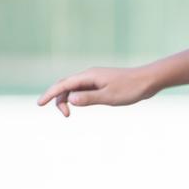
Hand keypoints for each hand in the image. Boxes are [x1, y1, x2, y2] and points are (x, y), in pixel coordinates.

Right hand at [37, 66, 154, 117]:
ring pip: (74, 88)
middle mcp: (90, 75)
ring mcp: (96, 79)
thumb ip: (89, 98)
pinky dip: (77, 97)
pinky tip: (79, 104)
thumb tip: (70, 100)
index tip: (39, 104)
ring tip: (68, 114)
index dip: (50, 94)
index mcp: (89, 76)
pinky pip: (83, 89)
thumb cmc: (130, 88)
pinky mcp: (102, 83)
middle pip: (66, 85)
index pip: (63, 84)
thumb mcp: (109, 96)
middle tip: (59, 113)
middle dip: (57, 98)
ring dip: (68, 99)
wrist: (148, 81)